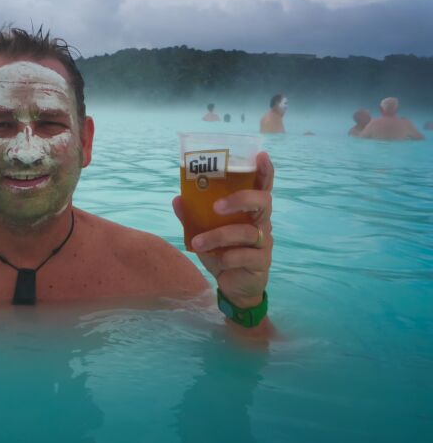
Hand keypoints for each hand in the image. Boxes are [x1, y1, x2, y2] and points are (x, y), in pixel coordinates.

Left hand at [173, 152, 273, 307]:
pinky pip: (245, 256)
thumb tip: (177, 198)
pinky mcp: (261, 262)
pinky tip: (218, 261)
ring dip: (219, 236)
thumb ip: (193, 217)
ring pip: (247, 232)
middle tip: (216, 206)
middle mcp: (262, 223)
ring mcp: (264, 242)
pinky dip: (227, 257)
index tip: (260, 155)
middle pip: (263, 202)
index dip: (265, 171)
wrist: (234, 287)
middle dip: (240, 199)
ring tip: (198, 243)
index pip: (262, 187)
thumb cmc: (223, 253)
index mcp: (250, 211)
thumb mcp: (205, 234)